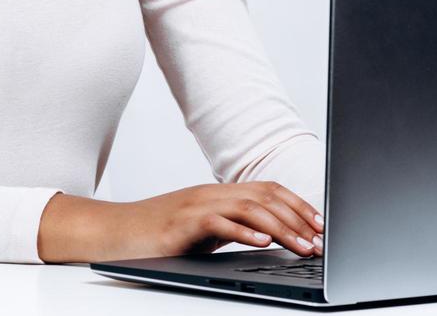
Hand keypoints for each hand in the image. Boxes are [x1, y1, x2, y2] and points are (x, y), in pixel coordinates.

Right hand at [38, 181, 323, 262]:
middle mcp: (210, 193)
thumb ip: (232, 226)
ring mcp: (196, 206)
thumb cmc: (159, 235)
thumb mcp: (203, 229)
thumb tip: (270, 236)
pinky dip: (243, 231)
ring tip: (301, 246)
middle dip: (298, 218)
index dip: (297, 204)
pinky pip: (218, 223)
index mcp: (218, 193)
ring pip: (248, 208)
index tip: (320, 225)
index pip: (267, 190)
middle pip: (264, 197)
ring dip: (281, 228)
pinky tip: (262, 242)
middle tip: (319, 240)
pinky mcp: (182, 223)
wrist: (116, 231)